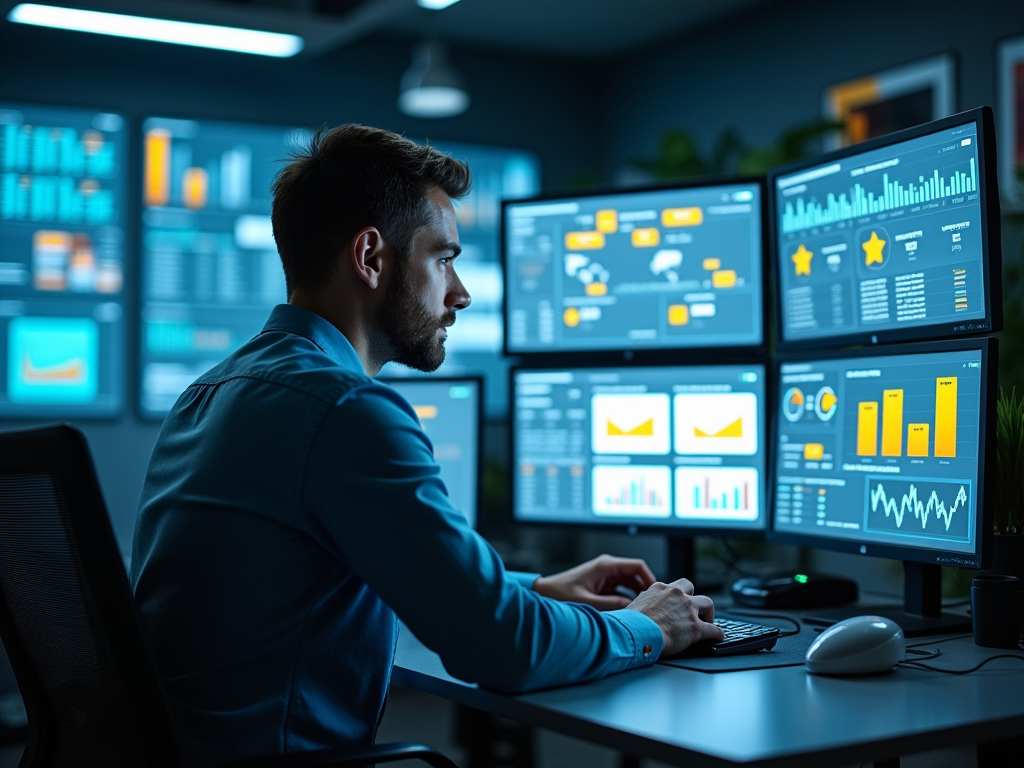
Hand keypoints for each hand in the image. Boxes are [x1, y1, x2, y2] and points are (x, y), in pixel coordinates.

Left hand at [533, 554, 656, 609]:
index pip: (638, 566)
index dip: (650, 579)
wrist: (544, 594)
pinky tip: (628, 612)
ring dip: (636, 596)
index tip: (655, 594)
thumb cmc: (560, 594)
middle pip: (636, 576)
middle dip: (644, 590)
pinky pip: (621, 590)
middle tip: (650, 607)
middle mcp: (608, 568)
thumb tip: (632, 609)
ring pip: (630, 584)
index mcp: (606, 566)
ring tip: (641, 611)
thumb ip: (611, 606)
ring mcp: (605, 576)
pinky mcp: (602, 584)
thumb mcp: (588, 603)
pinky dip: (627, 599)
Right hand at [624, 578, 722, 656]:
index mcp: (659, 589)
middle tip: (692, 609)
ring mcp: (688, 610)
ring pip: (708, 603)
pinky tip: (717, 637)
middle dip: (693, 598)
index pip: (673, 587)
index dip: (676, 595)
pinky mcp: (696, 627)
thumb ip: (641, 604)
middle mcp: (676, 595)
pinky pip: (713, 629)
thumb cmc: (629, 623)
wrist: (635, 633)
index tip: (677, 602)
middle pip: (691, 588)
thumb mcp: (632, 605)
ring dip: (708, 612)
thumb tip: (639, 608)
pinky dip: (717, 633)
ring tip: (707, 621)